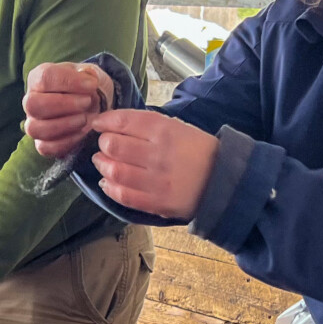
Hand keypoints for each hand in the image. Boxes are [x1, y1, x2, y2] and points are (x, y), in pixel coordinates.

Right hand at [23, 61, 114, 158]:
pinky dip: (66, 142)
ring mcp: (34, 124)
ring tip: (85, 118)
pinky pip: (46, 148)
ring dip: (64, 124)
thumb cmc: (86, 88)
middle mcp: (30, 101)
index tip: (92, 85)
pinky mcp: (42, 143)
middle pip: (33, 104)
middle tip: (87, 102)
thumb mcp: (91, 74)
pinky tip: (82, 132)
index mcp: (39, 78)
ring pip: (35, 129)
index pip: (44, 77)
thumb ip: (90, 73)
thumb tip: (87, 75)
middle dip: (63, 104)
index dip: (69, 81)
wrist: (93, 106)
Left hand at [91, 109, 219, 220]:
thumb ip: (149, 126)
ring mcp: (156, 181)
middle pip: (113, 146)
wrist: (224, 181)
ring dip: (102, 165)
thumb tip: (116, 124)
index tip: (98, 123)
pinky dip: (109, 187)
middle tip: (104, 144)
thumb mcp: (179, 128)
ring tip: (102, 162)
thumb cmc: (199, 151)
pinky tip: (107, 182)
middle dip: (103, 143)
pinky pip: (123, 195)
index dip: (105, 121)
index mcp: (165, 131)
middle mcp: (158, 154)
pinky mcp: (156, 202)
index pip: (124, 121)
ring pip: (114, 171)